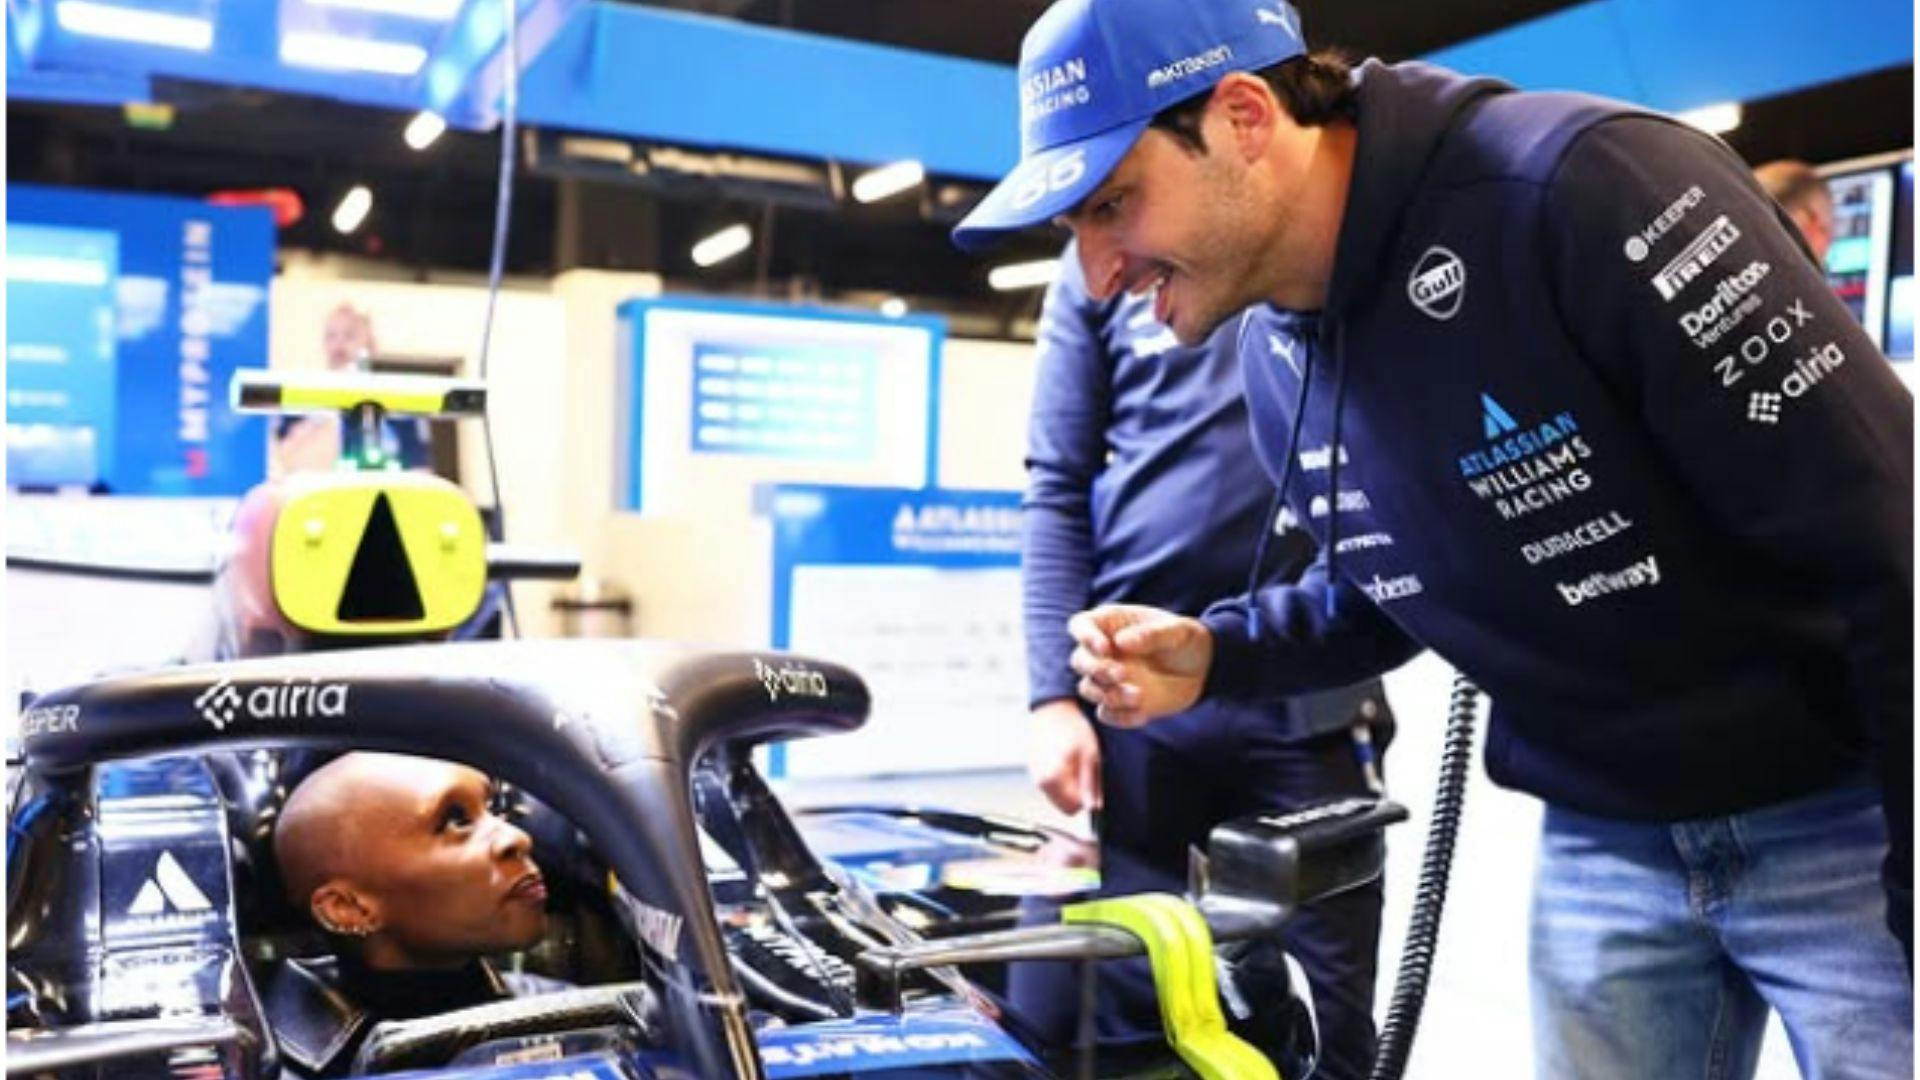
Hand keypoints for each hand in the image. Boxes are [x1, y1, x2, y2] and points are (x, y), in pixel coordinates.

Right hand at [1029, 699, 1100, 814]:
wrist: (1052, 709)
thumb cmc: (1073, 729)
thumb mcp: (1090, 755)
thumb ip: (1090, 784)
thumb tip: (1094, 807)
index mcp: (1052, 779)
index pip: (1073, 808)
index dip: (1086, 797)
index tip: (1091, 781)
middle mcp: (1039, 781)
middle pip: (1064, 806)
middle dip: (1077, 793)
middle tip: (1084, 770)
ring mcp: (1034, 776)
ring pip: (1057, 797)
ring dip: (1069, 786)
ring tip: (1074, 763)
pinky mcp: (1033, 770)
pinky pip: (1050, 785)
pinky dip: (1060, 779)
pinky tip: (1064, 759)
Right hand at [1068, 604, 1212, 727]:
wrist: (1201, 671)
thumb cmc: (1187, 641)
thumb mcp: (1179, 632)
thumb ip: (1153, 634)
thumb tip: (1121, 641)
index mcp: (1111, 624)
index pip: (1081, 625)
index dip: (1085, 636)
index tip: (1104, 648)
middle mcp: (1103, 652)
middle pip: (1079, 660)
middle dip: (1096, 669)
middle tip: (1121, 674)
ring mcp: (1108, 679)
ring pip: (1089, 689)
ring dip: (1108, 694)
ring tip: (1138, 696)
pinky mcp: (1118, 703)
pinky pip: (1106, 714)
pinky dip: (1120, 717)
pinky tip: (1143, 715)